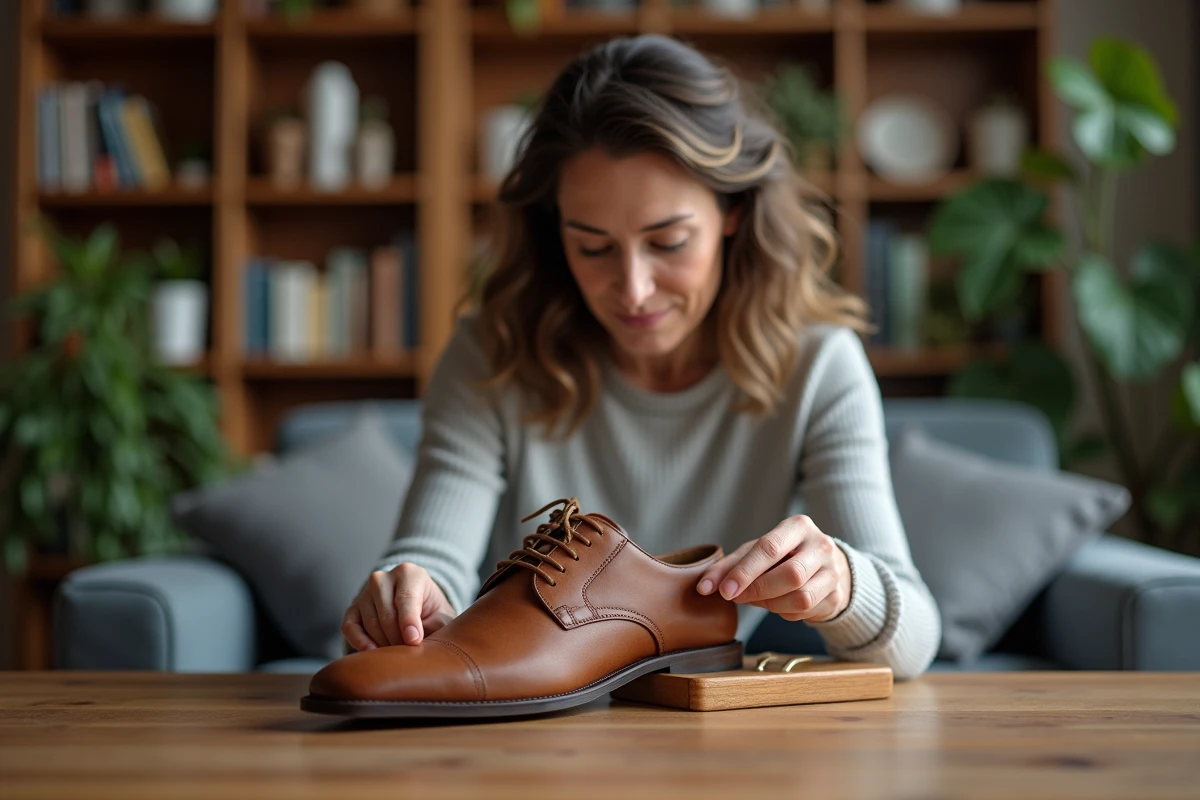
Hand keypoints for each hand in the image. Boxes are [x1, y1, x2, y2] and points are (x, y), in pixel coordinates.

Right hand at [342, 563, 456, 650]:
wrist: (418, 608)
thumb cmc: (432, 613)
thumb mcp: (442, 616)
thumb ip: (435, 626)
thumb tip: (415, 641)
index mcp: (409, 573)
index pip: (406, 598)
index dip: (409, 622)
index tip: (414, 641)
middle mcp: (383, 579)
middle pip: (387, 614)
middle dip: (398, 639)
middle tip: (410, 655)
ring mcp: (365, 593)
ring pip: (371, 623)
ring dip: (384, 644)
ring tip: (399, 655)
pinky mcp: (353, 609)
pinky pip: (350, 627)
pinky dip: (359, 642)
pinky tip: (373, 654)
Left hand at [695, 515, 851, 621]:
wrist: (824, 567)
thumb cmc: (782, 556)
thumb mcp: (755, 553)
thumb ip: (728, 566)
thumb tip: (704, 587)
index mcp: (798, 526)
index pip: (770, 548)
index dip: (745, 572)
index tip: (724, 591)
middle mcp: (821, 545)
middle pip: (790, 574)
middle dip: (758, 590)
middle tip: (736, 597)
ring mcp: (832, 571)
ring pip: (800, 597)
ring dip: (771, 604)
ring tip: (759, 599)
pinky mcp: (836, 595)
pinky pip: (806, 611)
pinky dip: (784, 612)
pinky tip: (778, 604)